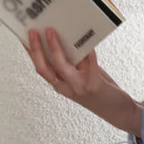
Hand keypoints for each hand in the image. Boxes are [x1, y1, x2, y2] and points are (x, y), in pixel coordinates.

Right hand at [26, 28, 142, 136]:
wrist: (118, 111)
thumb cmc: (101, 93)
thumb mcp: (82, 77)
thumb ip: (75, 63)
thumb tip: (68, 39)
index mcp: (61, 85)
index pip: (41, 68)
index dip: (31, 53)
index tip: (25, 37)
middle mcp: (66, 88)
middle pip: (44, 68)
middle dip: (37, 49)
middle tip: (33, 31)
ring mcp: (79, 87)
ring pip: (60, 67)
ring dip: (55, 48)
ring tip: (51, 31)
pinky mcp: (94, 85)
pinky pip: (89, 64)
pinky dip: (88, 53)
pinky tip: (88, 43)